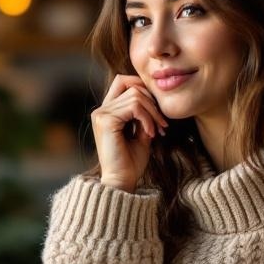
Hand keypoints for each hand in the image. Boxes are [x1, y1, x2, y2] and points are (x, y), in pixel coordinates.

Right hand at [91, 74, 168, 192]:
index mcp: (107, 112)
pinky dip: (147, 119)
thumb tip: (155, 98)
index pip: (123, 81)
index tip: (158, 111)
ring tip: (158, 131)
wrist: (122, 181)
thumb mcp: (141, 134)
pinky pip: (134, 107)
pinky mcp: (106, 120)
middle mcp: (101, 110)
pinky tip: (150, 134)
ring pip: (136, 96)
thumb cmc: (130, 162)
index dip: (143, 88)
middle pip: (131, 85)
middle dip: (152, 102)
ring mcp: (101, 114)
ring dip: (152, 113)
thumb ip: (144, 115)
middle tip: (163, 124)